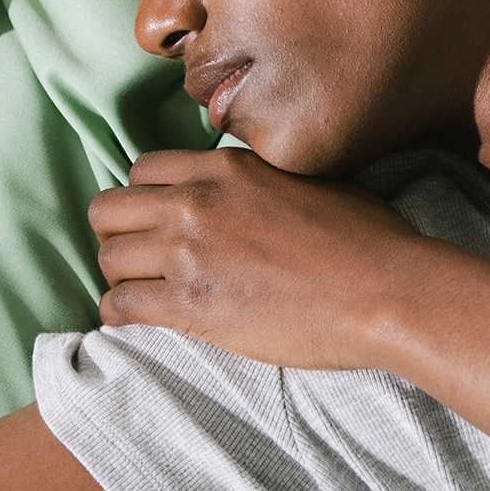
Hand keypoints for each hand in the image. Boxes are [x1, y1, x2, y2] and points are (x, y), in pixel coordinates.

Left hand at [89, 147, 431, 369]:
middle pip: (107, 209)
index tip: (156, 222)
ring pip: (107, 258)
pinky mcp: (189, 305)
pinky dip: (119, 316)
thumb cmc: (367, 239)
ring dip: (121, 277)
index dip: (144, 199)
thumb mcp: (310, 181)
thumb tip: (257, 197)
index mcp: (225, 168)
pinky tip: (135, 322)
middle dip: (118, 234)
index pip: (143, 170)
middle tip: (140, 259)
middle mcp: (196, 202)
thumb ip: (263, 182)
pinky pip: (120, 306)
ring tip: (144, 294)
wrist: (382, 290)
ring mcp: (187, 253)